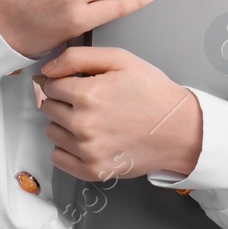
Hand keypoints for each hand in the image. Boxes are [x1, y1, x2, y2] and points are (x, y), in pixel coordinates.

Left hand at [36, 46, 201, 182]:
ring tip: (90, 120)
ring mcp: (88, 151)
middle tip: (88, 102)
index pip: (51, 86)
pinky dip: (66, 149)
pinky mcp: (93, 170)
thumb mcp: (120, 59)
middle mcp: (84, 124)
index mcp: (88, 95)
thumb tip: (47, 69)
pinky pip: (58, 159)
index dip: (63, 82)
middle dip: (64, 101)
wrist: (180, 129)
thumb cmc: (153, 93)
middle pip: (49, 108)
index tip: (77, 84)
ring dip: (64, 125)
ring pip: (51, 132)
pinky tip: (86, 139)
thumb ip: (77, 57)